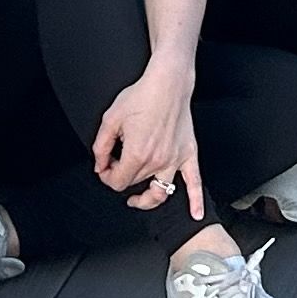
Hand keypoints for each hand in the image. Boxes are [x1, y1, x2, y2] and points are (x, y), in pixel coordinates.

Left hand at [90, 58, 201, 211]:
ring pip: (159, 191)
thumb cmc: (141, 96)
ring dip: (146, 198)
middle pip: (136, 183)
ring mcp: (175, 160)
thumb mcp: (111, 119)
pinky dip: (196, 201)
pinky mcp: (189, 154)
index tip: (105, 168)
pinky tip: (196, 214)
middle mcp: (157, 161)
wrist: (168, 83)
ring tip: (137, 199)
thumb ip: (101, 147)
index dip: (107, 177)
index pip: (118, 182)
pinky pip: (195, 183)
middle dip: (123, 175)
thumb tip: (100, 165)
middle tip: (118, 161)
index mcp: (137, 154)